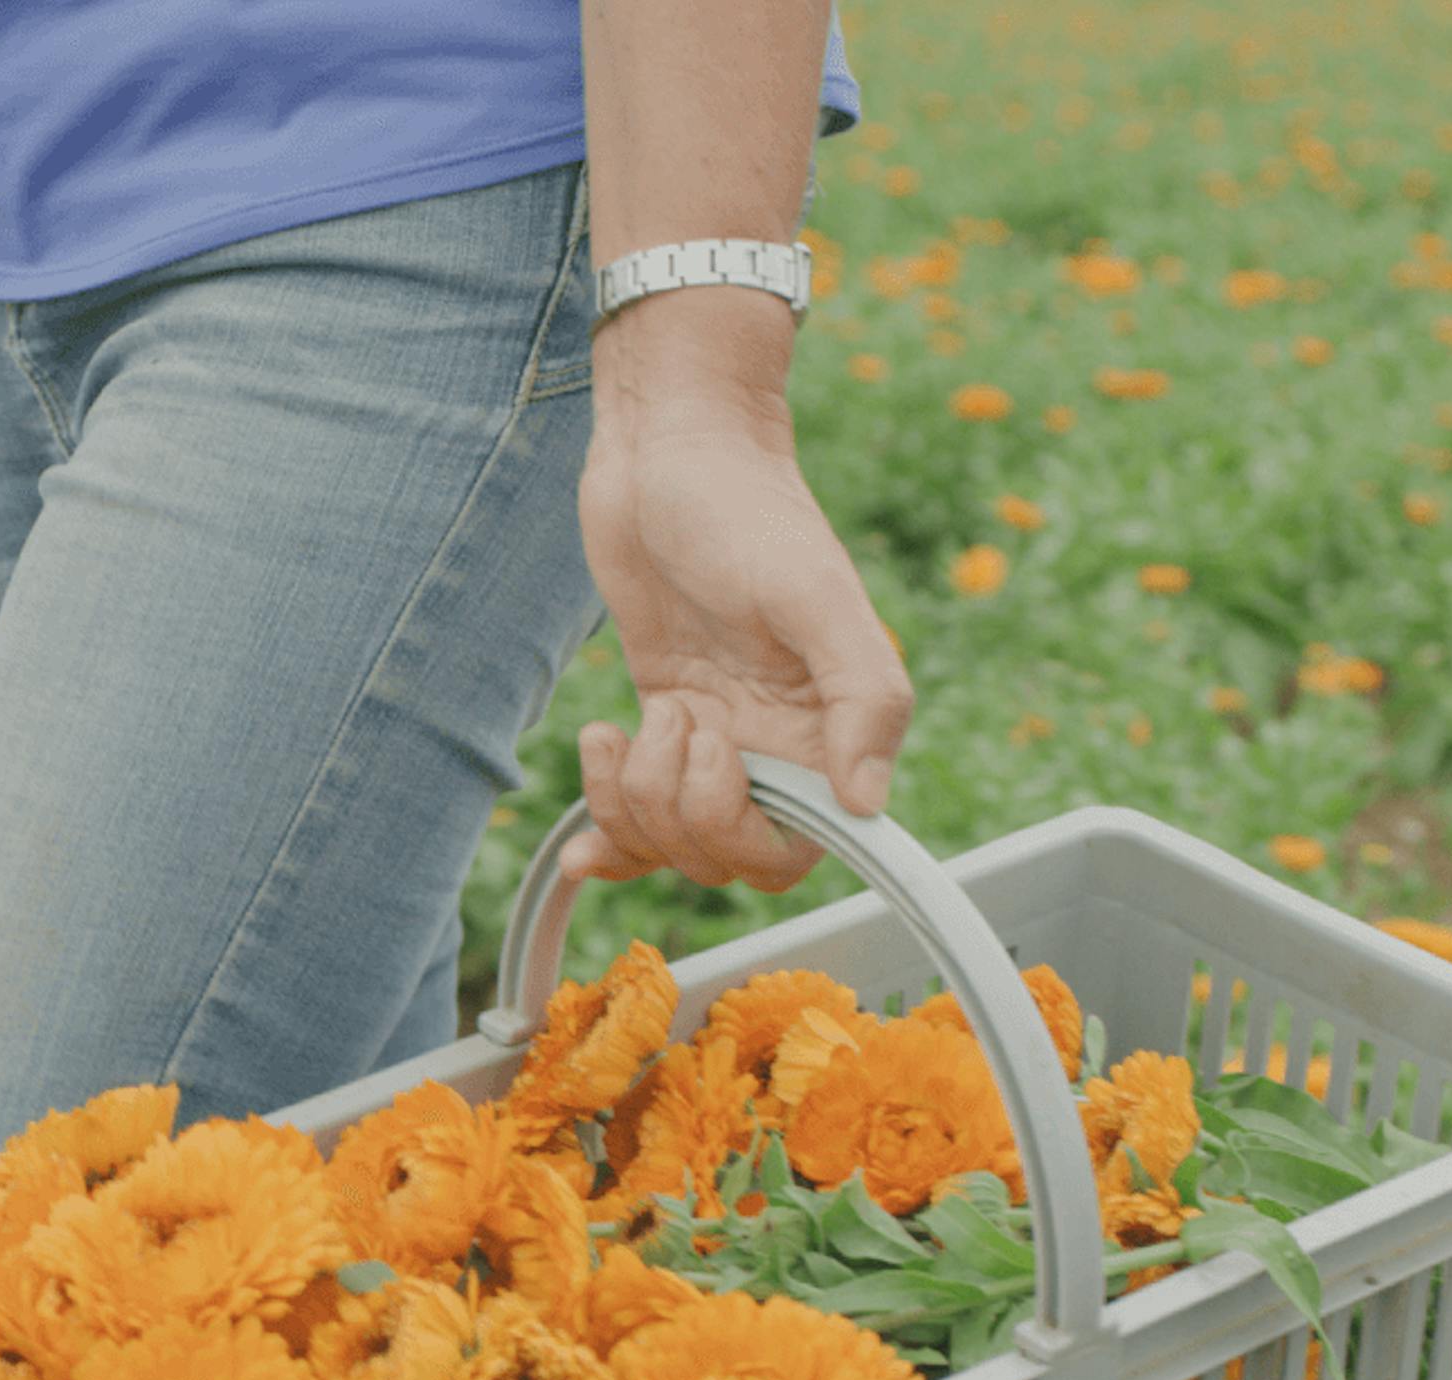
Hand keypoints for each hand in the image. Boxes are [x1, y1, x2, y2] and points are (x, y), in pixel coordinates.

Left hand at [567, 401, 912, 890]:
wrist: (667, 451)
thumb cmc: (745, 507)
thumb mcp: (811, 593)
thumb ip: (864, 696)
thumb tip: (868, 803)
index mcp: (829, 727)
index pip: (801, 847)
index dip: (747, 833)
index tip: (717, 753)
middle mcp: (777, 744)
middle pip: (724, 856)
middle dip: (678, 810)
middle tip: (671, 717)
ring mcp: (714, 737)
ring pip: (671, 842)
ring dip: (633, 802)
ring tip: (632, 722)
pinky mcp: (661, 722)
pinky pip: (638, 817)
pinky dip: (607, 831)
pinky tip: (584, 818)